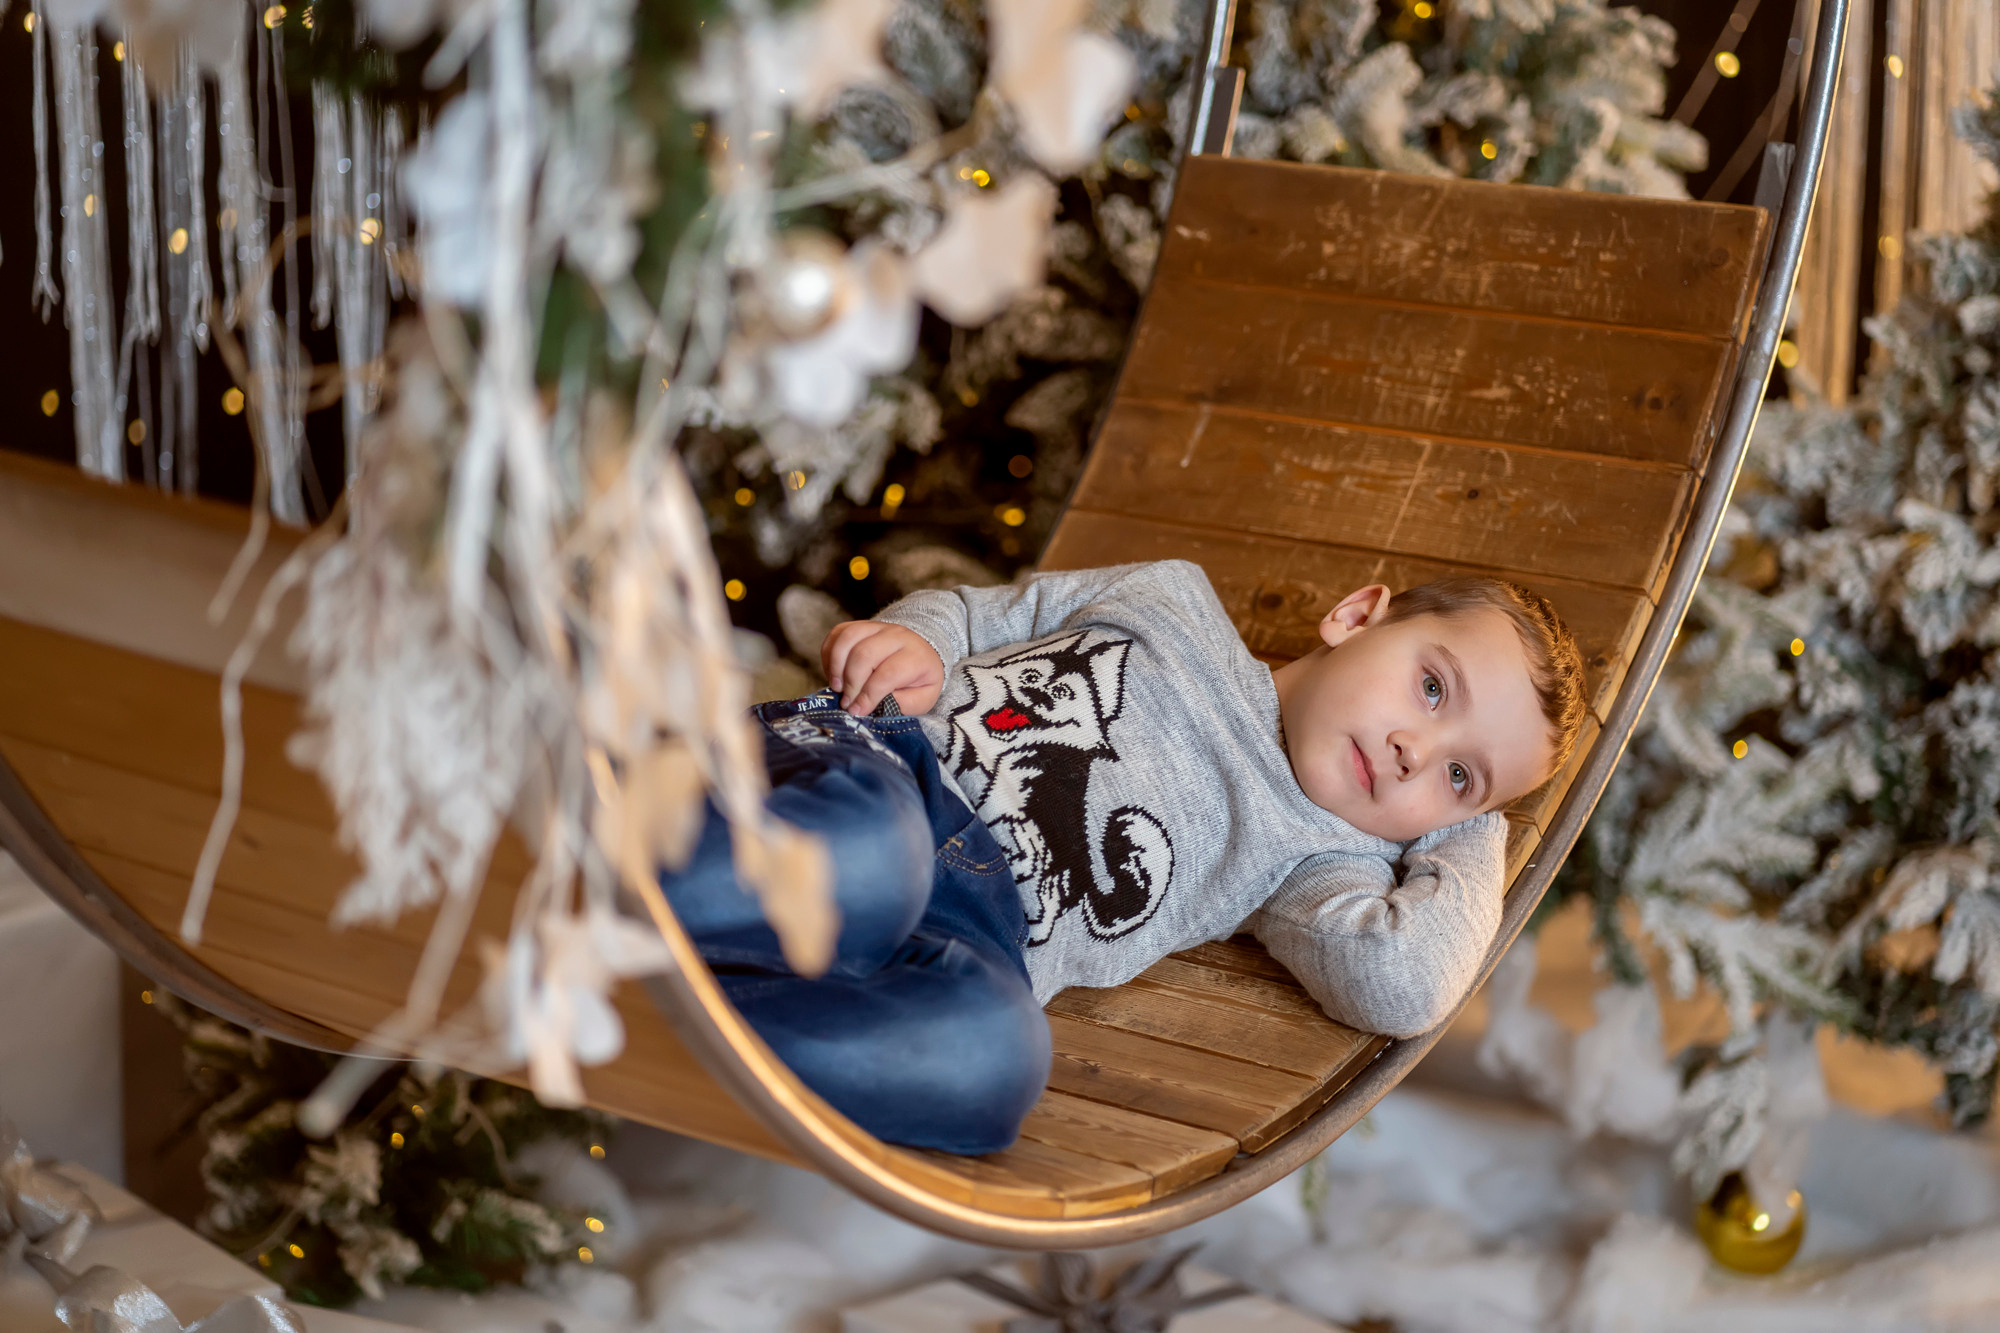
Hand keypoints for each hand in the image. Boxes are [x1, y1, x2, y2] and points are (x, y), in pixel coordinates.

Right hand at [820, 621, 945, 716]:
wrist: (920, 651)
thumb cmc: (918, 679)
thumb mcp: (922, 698)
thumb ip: (902, 704)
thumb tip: (874, 706)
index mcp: (916, 656)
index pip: (888, 674)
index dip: (869, 695)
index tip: (858, 710)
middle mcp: (897, 636)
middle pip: (864, 654)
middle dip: (851, 683)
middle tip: (846, 702)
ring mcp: (877, 627)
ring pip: (848, 639)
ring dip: (836, 667)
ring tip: (837, 687)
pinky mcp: (860, 625)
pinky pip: (837, 634)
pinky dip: (829, 655)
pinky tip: (833, 674)